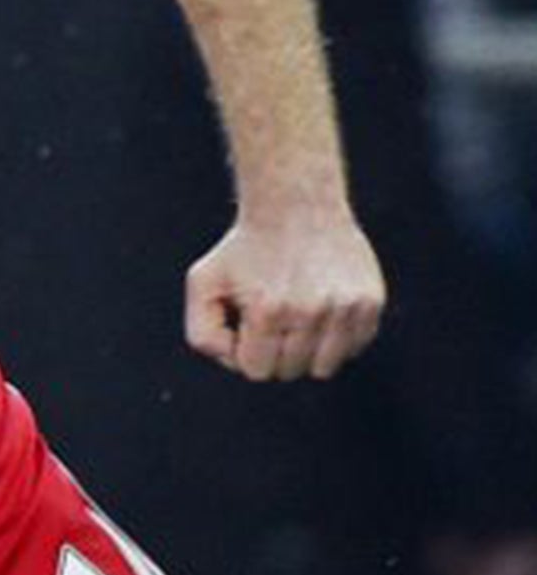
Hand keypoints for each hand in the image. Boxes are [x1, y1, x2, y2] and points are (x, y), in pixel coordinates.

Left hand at [184, 213, 384, 380]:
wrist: (294, 203)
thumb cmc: (244, 248)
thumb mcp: (203, 282)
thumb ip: (203, 333)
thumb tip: (236, 365)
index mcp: (268, 311)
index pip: (256, 371)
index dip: (246, 350)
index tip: (245, 322)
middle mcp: (312, 313)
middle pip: (291, 371)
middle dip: (275, 349)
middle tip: (270, 312)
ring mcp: (346, 309)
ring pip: (325, 366)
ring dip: (307, 348)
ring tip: (295, 312)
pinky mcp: (370, 302)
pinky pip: (354, 347)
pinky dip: (336, 336)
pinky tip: (320, 304)